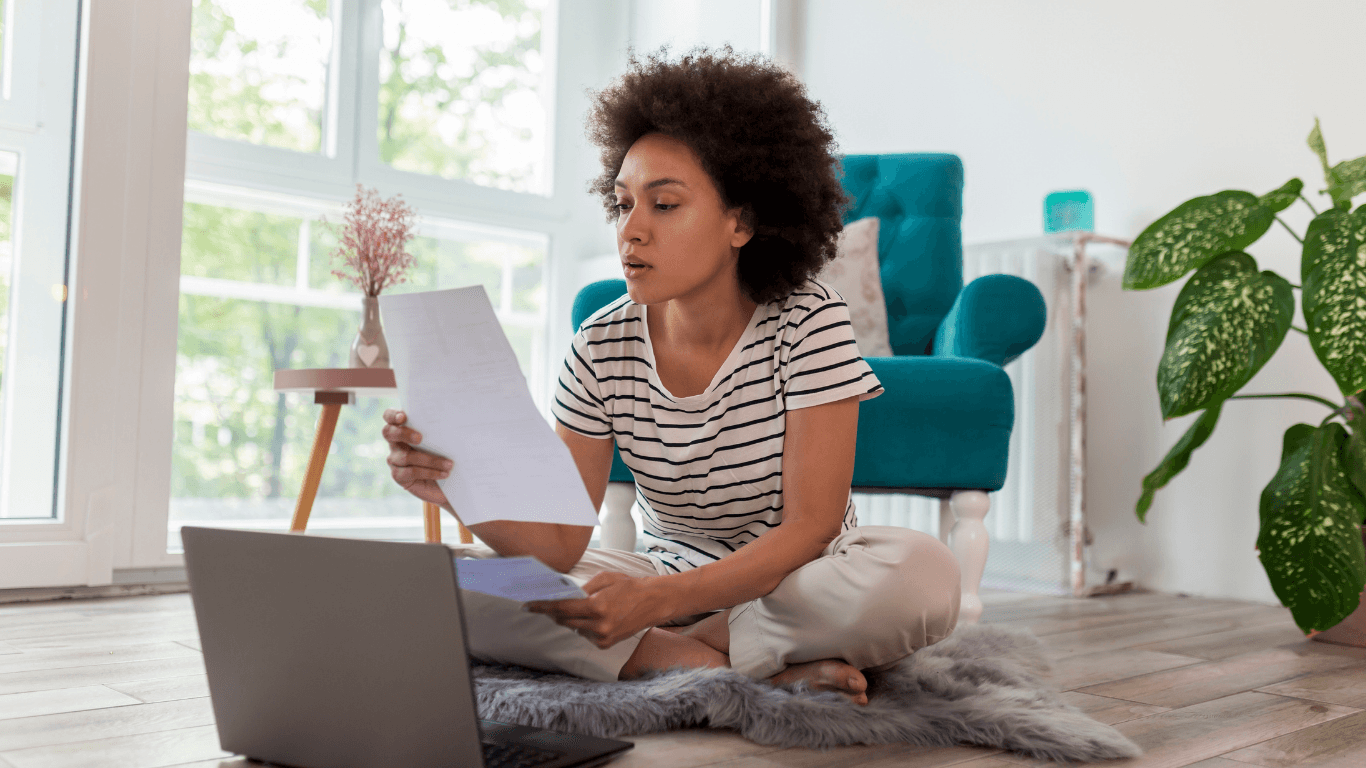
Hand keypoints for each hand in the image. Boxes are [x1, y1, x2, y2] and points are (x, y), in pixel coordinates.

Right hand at [382, 408, 451, 507]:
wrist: (451, 480)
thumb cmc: (447, 453)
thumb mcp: (445, 440)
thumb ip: (441, 429)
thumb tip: (453, 420)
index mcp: (404, 428)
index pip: (389, 416)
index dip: (392, 415)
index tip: (403, 417)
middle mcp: (395, 442)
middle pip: (389, 433)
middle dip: (403, 433)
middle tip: (420, 438)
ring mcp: (395, 459)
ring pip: (406, 456)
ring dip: (430, 460)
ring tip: (449, 464)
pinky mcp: (398, 476)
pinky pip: (411, 472)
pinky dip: (429, 472)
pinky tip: (444, 474)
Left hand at [524, 572, 672, 648]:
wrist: (653, 603)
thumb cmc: (629, 586)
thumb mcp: (605, 578)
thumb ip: (583, 589)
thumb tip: (564, 597)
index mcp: (598, 607)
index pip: (562, 609)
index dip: (542, 607)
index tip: (528, 605)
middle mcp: (599, 626)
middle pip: (564, 621)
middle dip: (554, 612)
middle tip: (546, 604)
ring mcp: (602, 638)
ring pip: (573, 628)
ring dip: (571, 618)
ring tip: (580, 607)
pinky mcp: (605, 645)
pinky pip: (584, 635)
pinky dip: (583, 626)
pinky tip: (593, 617)